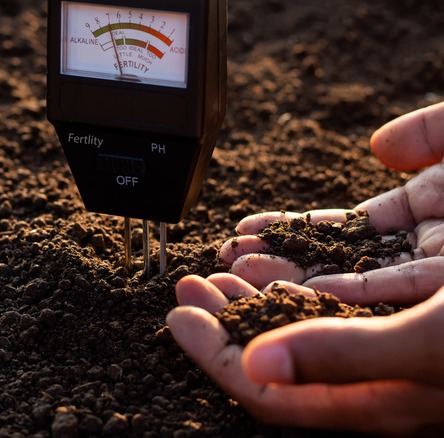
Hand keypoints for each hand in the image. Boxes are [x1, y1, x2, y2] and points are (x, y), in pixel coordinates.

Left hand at [167, 274, 443, 435]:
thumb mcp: (429, 345)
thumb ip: (346, 355)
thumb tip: (257, 364)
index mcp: (367, 400)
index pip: (264, 391)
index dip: (213, 356)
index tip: (178, 317)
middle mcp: (368, 383)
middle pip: (273, 359)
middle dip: (223, 321)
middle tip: (190, 285)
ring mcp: (384, 355)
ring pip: (300, 335)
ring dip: (254, 302)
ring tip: (222, 275)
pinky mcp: (401, 327)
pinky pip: (333, 314)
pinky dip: (299, 289)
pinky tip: (287, 273)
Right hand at [219, 101, 443, 305]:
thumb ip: (427, 130)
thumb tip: (378, 146)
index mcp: (437, 208)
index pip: (350, 224)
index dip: (295, 226)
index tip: (247, 228)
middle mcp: (435, 245)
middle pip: (343, 257)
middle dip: (283, 259)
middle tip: (230, 261)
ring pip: (360, 278)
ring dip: (302, 279)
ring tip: (245, 275)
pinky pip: (400, 289)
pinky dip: (354, 289)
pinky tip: (309, 287)